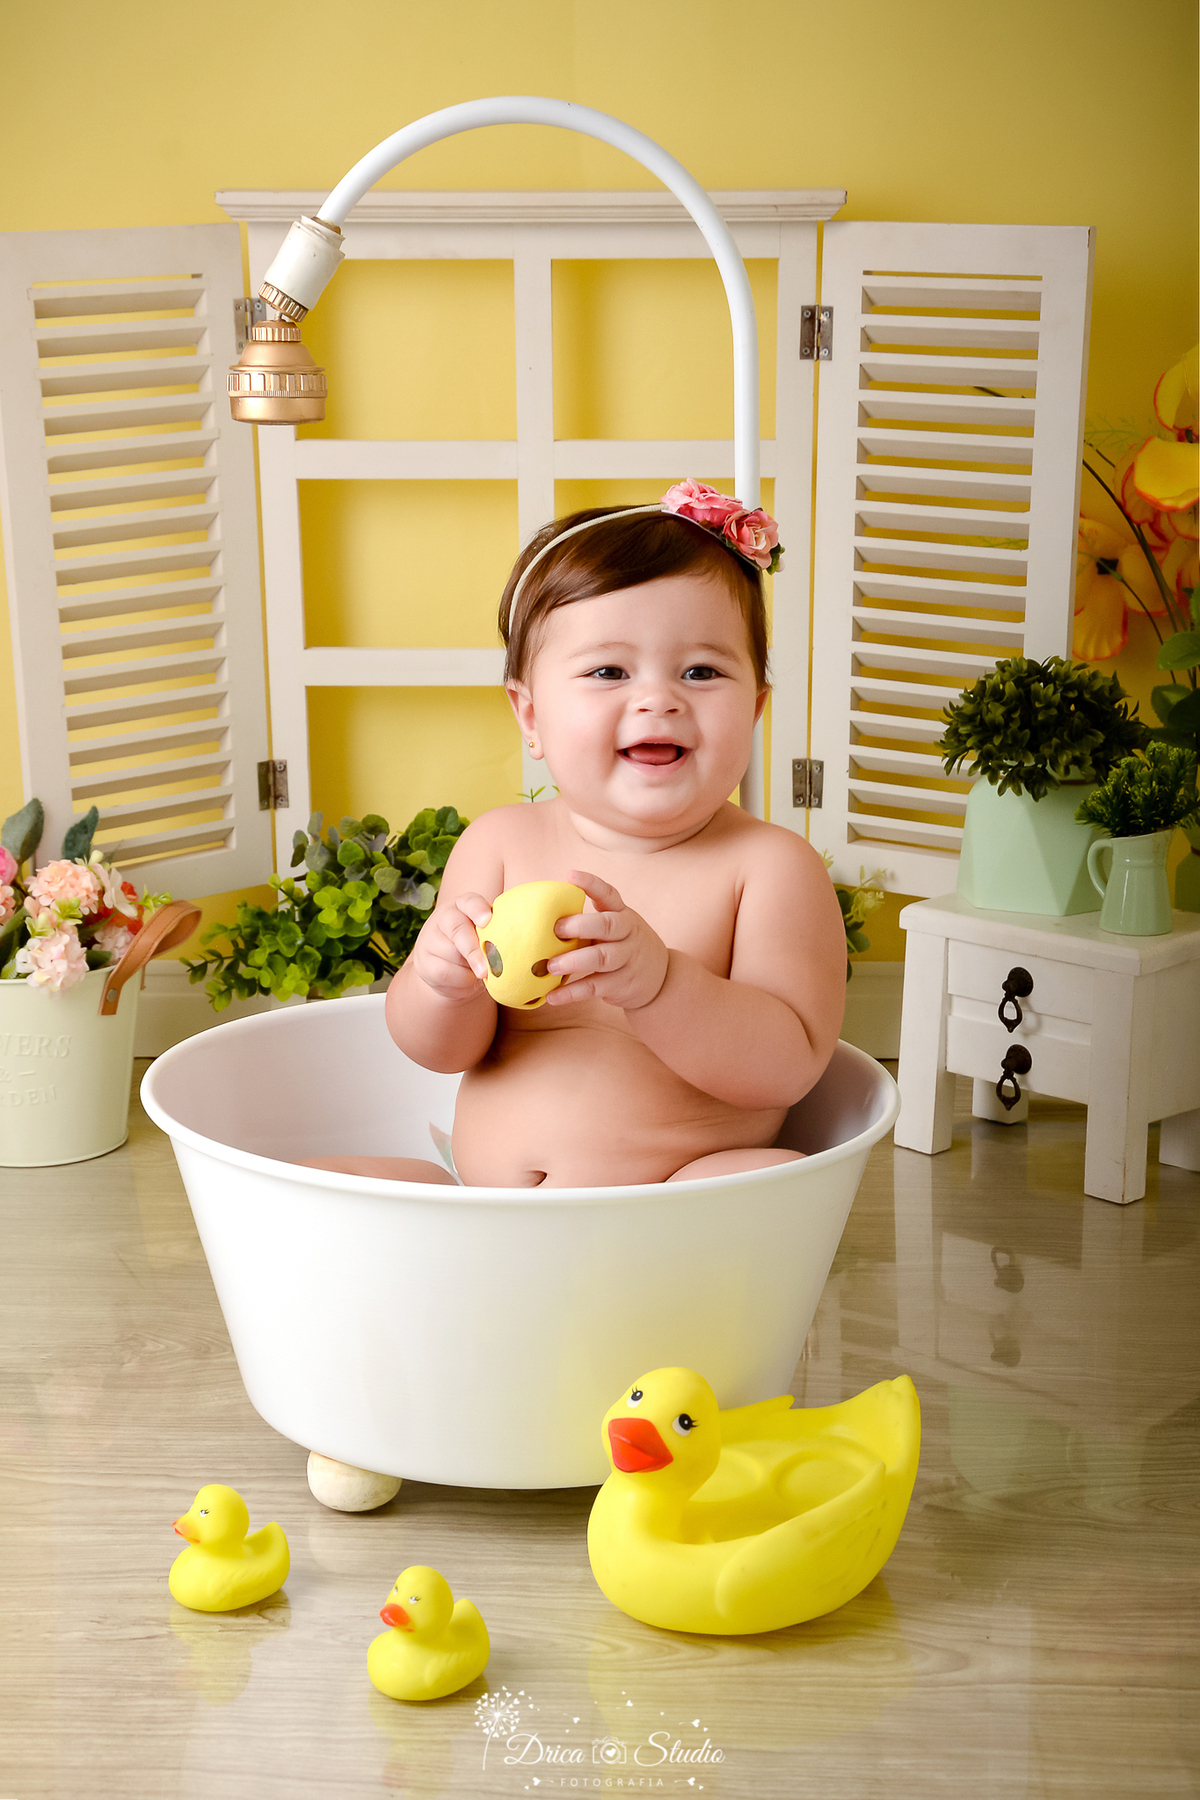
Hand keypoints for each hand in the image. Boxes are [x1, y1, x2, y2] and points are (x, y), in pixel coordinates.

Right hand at [410, 892, 494, 1001]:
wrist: (450, 972)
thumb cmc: (478, 948)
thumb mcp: (486, 936)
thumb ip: (496, 934)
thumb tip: (514, 945)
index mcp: (464, 906)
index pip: (470, 902)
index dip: (478, 910)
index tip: (487, 920)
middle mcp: (444, 917)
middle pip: (458, 930)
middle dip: (474, 950)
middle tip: (486, 970)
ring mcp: (430, 938)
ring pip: (452, 955)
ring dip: (470, 969)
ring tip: (479, 972)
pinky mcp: (423, 961)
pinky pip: (445, 973)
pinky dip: (461, 981)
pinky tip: (467, 979)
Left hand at [545, 871, 669, 1010]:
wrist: (660, 978)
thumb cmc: (623, 946)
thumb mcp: (616, 928)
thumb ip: (588, 922)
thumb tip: (540, 918)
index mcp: (622, 914)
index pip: (609, 894)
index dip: (591, 884)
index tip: (571, 875)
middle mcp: (627, 933)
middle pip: (607, 925)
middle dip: (580, 925)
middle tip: (555, 929)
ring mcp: (627, 959)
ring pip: (601, 958)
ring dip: (574, 961)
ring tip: (550, 966)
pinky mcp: (622, 984)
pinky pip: (595, 987)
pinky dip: (572, 992)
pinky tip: (552, 996)